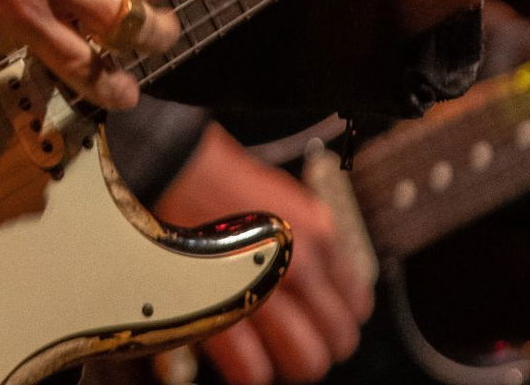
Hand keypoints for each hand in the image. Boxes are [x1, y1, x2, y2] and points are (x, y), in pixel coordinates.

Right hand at [154, 124, 372, 384]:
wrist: (172, 165)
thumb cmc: (220, 177)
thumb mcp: (284, 199)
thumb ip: (311, 243)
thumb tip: (324, 284)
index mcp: (319, 234)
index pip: (358, 304)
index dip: (337, 315)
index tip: (319, 315)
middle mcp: (301, 264)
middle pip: (338, 341)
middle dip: (317, 343)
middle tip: (293, 334)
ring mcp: (265, 289)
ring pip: (307, 362)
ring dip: (288, 360)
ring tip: (268, 346)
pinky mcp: (227, 308)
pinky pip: (256, 370)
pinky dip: (249, 369)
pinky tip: (239, 353)